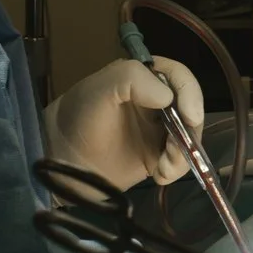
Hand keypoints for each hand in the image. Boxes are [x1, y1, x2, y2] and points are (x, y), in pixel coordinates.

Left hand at [43, 56, 203, 188]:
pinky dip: (176, 168)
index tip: (189, 116)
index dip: (190, 94)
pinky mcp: (157, 155)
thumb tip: (167, 96)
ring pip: (190, 136)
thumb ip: (130, 79)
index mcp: (143, 79)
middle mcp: (155, 101)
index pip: (179, 77)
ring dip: (183, 153)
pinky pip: (180, 159)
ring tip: (163, 168)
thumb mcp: (98, 90)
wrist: (62, 162)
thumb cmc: (77, 119)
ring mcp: (157, 129)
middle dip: (189, 130)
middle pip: (191, 108)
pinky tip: (159, 175)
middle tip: (175, 150)